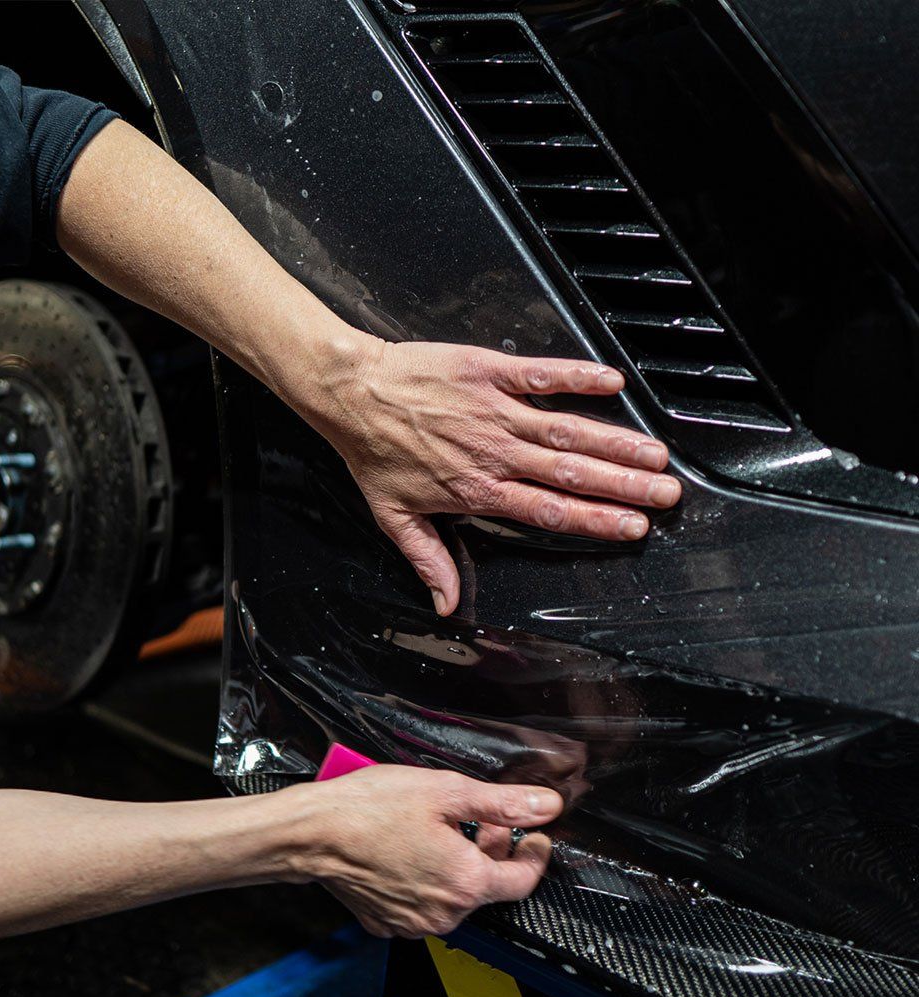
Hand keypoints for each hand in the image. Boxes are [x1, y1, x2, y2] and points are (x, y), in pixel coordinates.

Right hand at [297, 765, 559, 938]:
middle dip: (493, 851)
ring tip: (442, 828)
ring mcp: (413, 923)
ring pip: (455, 895)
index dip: (535, 853)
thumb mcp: (445, 791)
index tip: (535, 834)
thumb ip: (502, 803)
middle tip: (483, 819)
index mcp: (466, 882)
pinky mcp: (387, 922)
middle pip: (488, 886)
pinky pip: (422, 903)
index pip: (524, 879)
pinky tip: (413, 848)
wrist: (312, 832)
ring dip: (460, 865)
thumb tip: (547, 805)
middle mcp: (444, 913)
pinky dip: (427, 879)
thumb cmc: (370, 808)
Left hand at [306, 337, 680, 614]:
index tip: (634, 527)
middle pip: (570, 474)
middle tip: (667, 493)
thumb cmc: (372, 452)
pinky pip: (540, 375)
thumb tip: (447, 605)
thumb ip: (429, 560)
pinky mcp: (488, 371)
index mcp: (477, 490)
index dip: (595, 520)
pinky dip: (576, 378)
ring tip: (655, 453)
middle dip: (624, 486)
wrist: (350, 393)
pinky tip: (612, 383)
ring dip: (614, 441)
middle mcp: (494, 452)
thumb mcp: (394, 518)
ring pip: (566, 429)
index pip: (548, 512)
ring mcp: (494, 410)